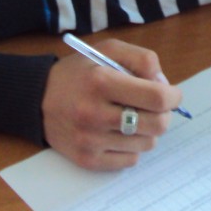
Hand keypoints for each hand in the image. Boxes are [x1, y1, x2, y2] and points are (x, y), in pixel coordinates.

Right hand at [42, 39, 182, 169]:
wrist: (37, 99)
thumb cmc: (79, 72)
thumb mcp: (108, 50)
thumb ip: (142, 59)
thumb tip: (164, 83)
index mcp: (101, 81)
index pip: (156, 97)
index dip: (173, 96)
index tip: (172, 94)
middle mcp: (94, 113)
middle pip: (157, 124)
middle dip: (164, 114)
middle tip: (155, 107)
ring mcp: (90, 140)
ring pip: (147, 144)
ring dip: (147, 130)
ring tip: (132, 117)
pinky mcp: (87, 159)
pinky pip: (130, 160)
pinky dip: (132, 147)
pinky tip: (119, 133)